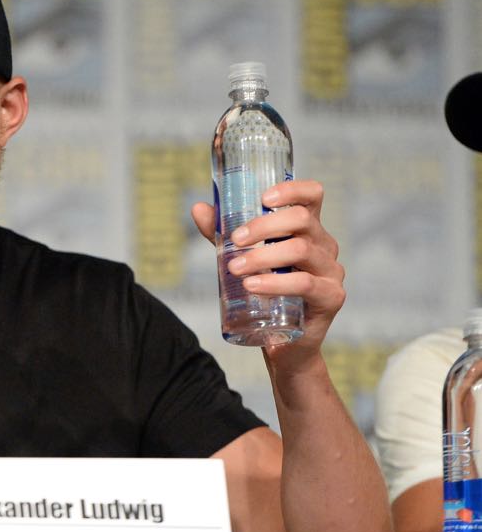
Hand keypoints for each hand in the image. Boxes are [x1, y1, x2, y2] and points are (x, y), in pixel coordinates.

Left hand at [190, 179, 344, 370]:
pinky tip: (253, 286)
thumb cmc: (264, 291)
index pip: (312, 196)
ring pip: (301, 249)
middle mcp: (324, 245)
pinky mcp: (332, 297)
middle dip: (263, 226)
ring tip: (235, 268)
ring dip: (263, 255)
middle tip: (235, 240)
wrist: (282, 342)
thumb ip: (222, 234)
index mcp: (307, 229)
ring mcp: (331, 271)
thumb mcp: (242, 257)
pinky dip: (276, 283)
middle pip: (301, 219)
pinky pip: (306, 284)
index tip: (263, 198)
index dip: (292, 189)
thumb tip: (199, 208)